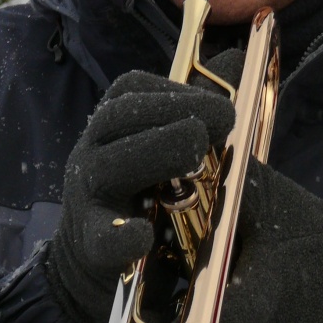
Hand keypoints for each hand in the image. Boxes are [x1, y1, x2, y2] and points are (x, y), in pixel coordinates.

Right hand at [45, 70, 235, 322]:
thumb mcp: (173, 146)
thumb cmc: (146, 194)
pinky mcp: (89, 246)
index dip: (179, 91)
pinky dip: (122, 236)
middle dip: (172, 113)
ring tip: (198, 160)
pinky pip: (101, 237)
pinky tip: (147, 235)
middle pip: (118, 119)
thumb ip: (201, 106)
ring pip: (106, 168)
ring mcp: (86, 198)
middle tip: (225, 122)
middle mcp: (92, 152)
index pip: (133, 89)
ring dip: (155, 157)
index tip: (225, 105)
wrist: (99, 263)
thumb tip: (236, 58)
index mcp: (114, 124)